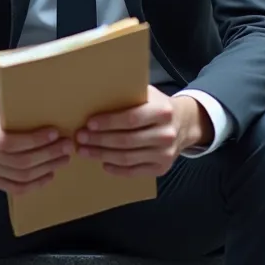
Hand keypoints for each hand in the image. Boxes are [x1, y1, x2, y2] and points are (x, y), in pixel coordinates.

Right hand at [0, 95, 73, 195]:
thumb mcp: (2, 103)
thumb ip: (17, 106)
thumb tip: (48, 103)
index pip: (9, 142)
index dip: (34, 140)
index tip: (55, 133)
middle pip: (20, 161)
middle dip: (48, 154)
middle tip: (67, 145)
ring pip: (22, 176)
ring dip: (47, 167)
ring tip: (64, 158)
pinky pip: (17, 188)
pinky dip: (36, 183)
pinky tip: (50, 173)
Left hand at [75, 86, 210, 177]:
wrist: (183, 124)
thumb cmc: (157, 105)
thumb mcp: (148, 94)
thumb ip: (129, 95)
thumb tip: (96, 93)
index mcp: (162, 111)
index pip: (131, 119)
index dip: (109, 122)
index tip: (89, 122)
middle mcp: (166, 134)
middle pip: (126, 140)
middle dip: (99, 140)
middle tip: (80, 137)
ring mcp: (165, 154)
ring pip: (127, 158)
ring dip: (102, 155)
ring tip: (84, 150)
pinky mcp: (161, 168)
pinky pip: (134, 171)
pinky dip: (116, 169)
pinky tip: (103, 163)